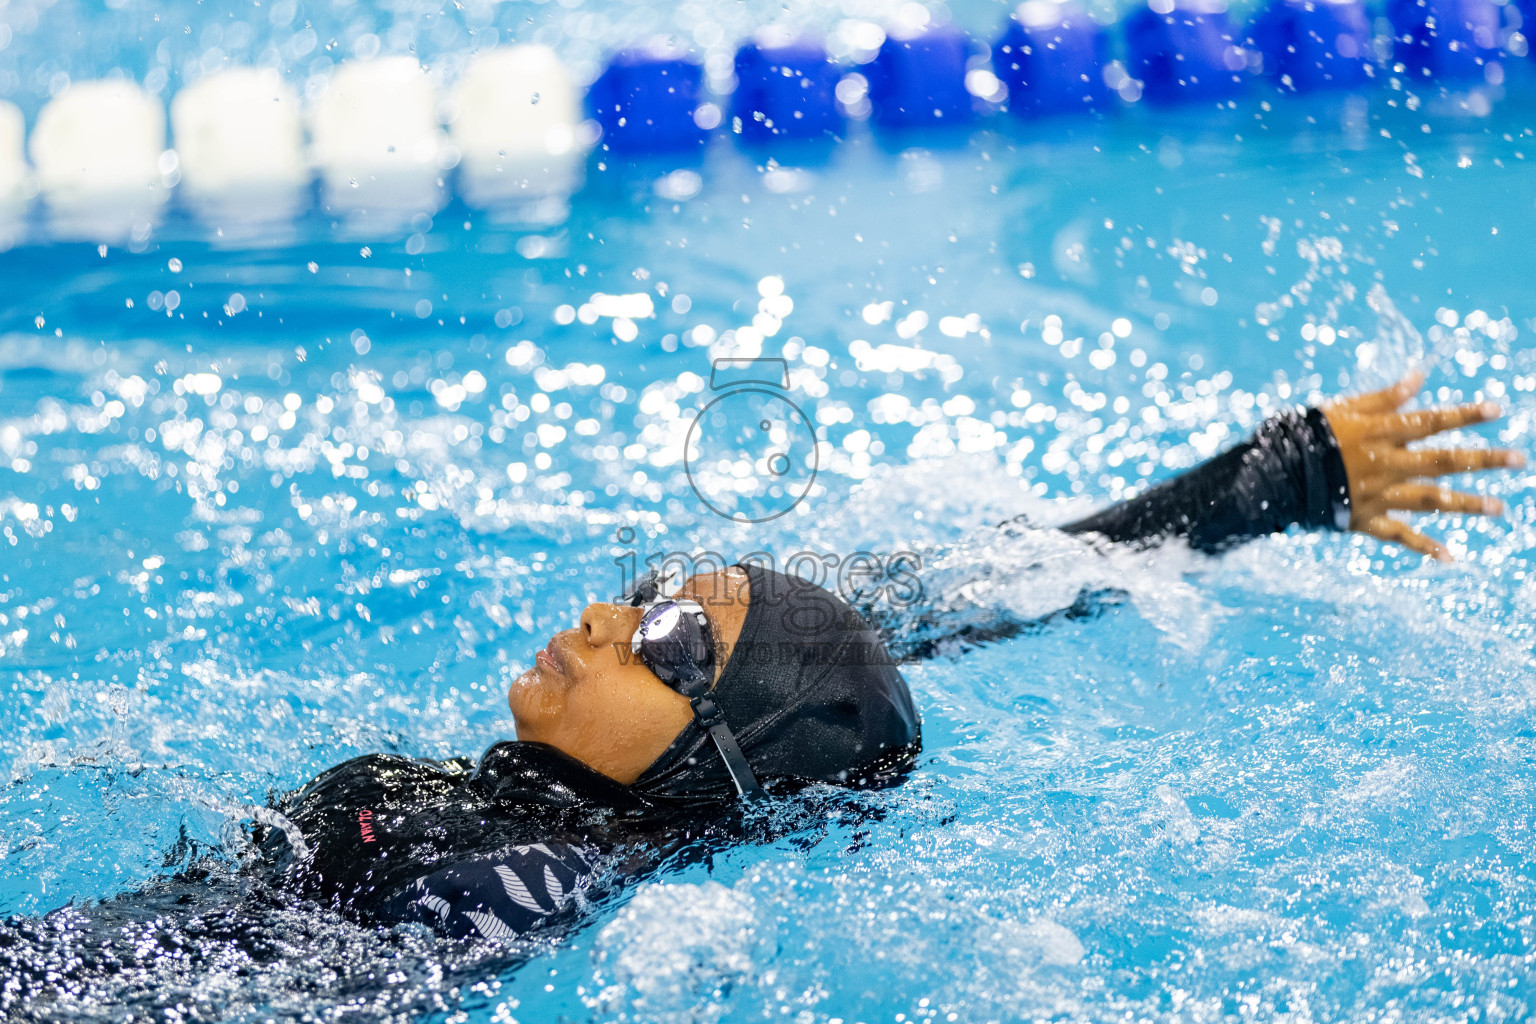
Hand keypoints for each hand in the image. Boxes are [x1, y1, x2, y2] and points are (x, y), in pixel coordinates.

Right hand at [1321, 368, 1524, 560]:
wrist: (1274, 474)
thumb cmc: (1308, 435)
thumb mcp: (1343, 408)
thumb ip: (1383, 396)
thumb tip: (1418, 377)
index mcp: (1380, 434)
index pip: (1430, 421)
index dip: (1464, 415)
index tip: (1498, 410)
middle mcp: (1385, 464)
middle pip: (1442, 461)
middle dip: (1482, 460)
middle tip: (1518, 459)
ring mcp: (1377, 495)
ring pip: (1429, 500)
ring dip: (1467, 504)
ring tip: (1500, 509)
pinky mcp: (1364, 520)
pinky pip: (1397, 535)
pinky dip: (1422, 547)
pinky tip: (1449, 557)